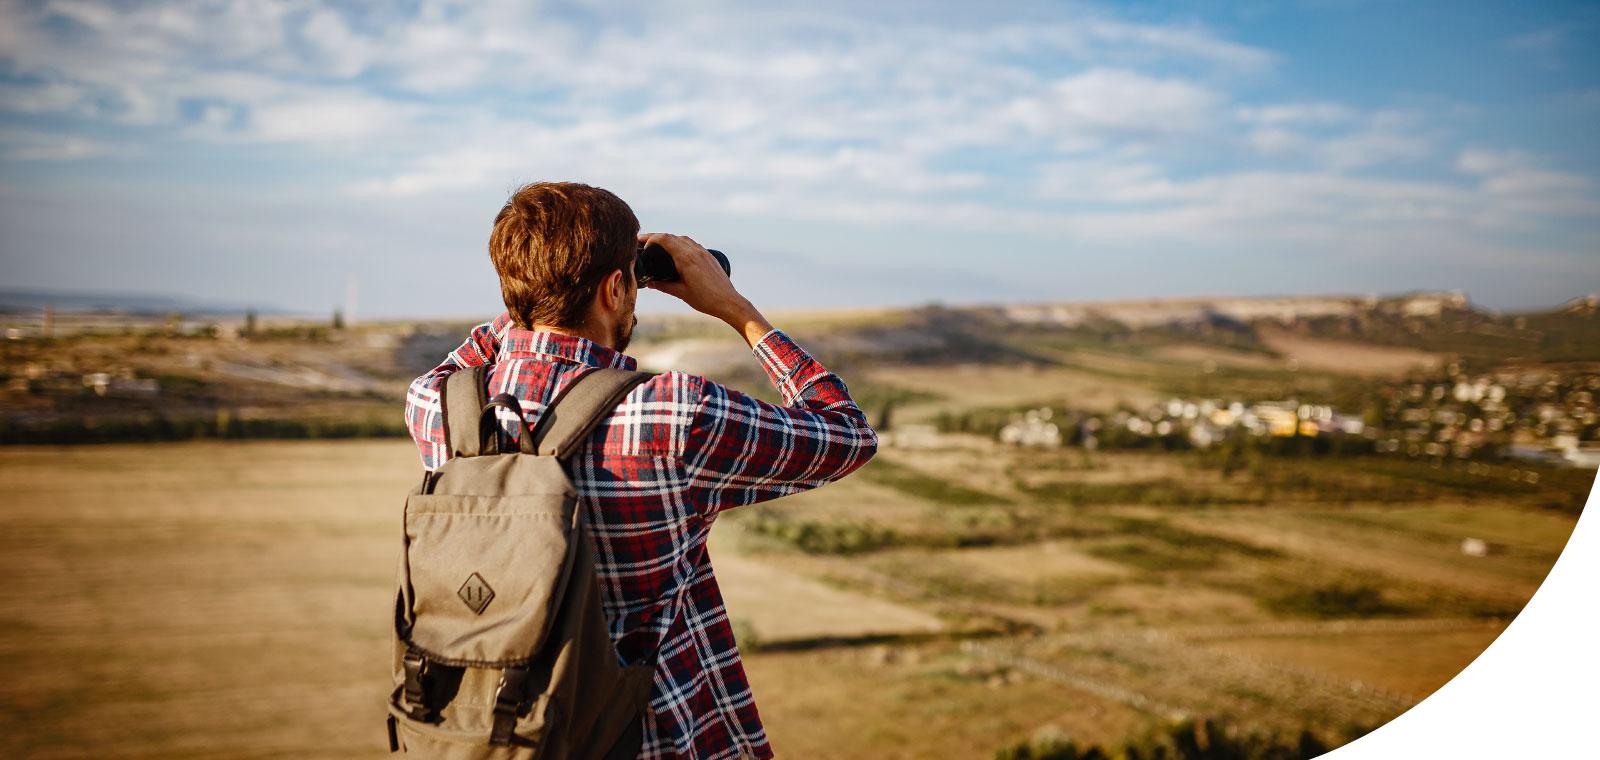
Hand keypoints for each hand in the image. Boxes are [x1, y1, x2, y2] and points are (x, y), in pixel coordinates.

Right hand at [638, 232, 772, 343]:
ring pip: (683, 238)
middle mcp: (695, 252)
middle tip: (645, 242)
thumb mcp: (681, 293)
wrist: (728, 302)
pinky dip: (681, 243)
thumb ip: (663, 286)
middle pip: (672, 236)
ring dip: (670, 239)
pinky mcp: (709, 256)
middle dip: (657, 237)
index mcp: (686, 259)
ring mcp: (703, 252)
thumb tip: (650, 283)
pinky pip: (692, 244)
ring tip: (659, 246)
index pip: (664, 239)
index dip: (650, 238)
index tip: (641, 242)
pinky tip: (678, 251)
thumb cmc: (706, 300)